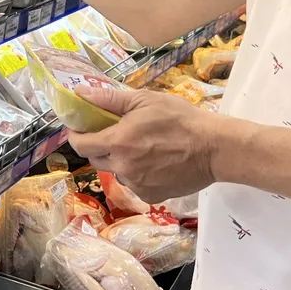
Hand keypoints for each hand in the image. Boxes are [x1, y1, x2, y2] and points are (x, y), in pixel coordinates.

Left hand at [68, 86, 220, 201]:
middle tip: (114, 133)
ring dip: (119, 161)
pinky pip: (133, 185)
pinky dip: (137, 174)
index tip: (80, 127)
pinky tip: (153, 163)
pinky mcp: (151, 196)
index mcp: (119, 142)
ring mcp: (136, 185)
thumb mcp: (145, 100)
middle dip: (98, 146)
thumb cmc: (180, 119)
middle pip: (96, 159)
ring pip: (115, 173)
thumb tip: (80, 92)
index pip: (81, 144)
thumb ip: (109, 98)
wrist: (214, 148)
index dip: (77, 135)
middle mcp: (123, 167)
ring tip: (139, 147)